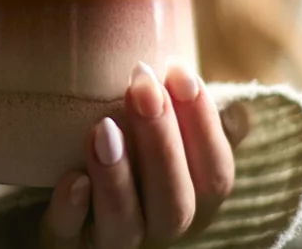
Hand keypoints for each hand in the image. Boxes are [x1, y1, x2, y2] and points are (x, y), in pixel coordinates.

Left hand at [39, 60, 241, 248]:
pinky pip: (68, 237)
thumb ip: (196, 129)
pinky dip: (71, 210)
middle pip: (175, 204)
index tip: (179, 70)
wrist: (63, 199)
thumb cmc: (128, 160)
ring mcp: (111, 241)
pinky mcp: (65, 243)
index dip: (203, 124)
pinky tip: (72, 179)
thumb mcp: (165, 141)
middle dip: (161, 142)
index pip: (215, 174)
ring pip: (125, 227)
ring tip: (103, 128)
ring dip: (117, 178)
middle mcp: (157, 227)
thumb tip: (239, 112)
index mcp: (191, 201)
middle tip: (141, 86)